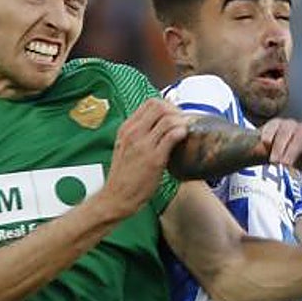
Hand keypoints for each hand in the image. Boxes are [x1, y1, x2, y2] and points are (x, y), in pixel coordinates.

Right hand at [102, 99, 188, 218]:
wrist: (116, 197)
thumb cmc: (124, 175)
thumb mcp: (125, 146)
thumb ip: (139, 133)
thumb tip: (159, 123)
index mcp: (127, 128)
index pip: (150, 103)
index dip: (168, 106)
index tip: (175, 116)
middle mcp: (134, 132)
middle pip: (160, 106)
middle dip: (176, 111)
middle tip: (183, 123)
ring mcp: (143, 145)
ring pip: (168, 119)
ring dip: (182, 122)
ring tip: (185, 132)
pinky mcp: (154, 158)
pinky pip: (172, 136)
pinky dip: (182, 133)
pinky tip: (184, 138)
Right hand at [259, 118, 301, 173]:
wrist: (278, 155)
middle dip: (293, 150)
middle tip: (286, 165)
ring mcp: (290, 126)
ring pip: (286, 130)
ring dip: (280, 146)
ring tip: (275, 162)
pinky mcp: (274, 124)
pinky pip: (272, 126)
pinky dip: (269, 135)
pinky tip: (265, 144)